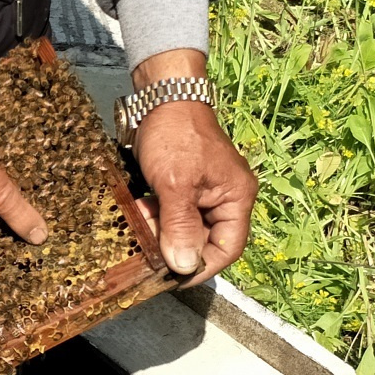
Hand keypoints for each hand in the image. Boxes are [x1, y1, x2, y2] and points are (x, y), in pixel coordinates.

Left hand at [129, 50, 256, 286]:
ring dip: (161, 229)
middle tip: (147, 247)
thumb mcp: (176, 184)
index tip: (172, 278)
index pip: (227, 249)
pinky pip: (173, 211)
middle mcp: (225, 198)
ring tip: (140, 220)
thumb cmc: (174, 135)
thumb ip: (180, 226)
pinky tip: (138, 209)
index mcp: (236, 198)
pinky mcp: (183, 184)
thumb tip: (184, 266)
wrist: (161, 95)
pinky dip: (156, 215)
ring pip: (184, 226)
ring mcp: (203, 191)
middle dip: (174, 244)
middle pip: (204, 239)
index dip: (201, 266)